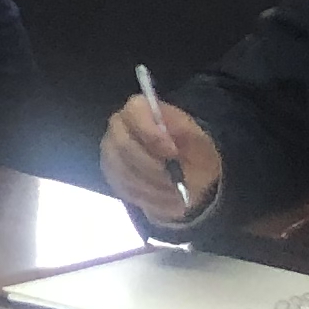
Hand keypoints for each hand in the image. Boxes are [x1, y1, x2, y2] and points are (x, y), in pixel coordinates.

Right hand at [99, 95, 219, 224]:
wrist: (188, 174)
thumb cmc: (192, 150)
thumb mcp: (198, 139)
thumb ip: (184, 131)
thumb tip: (169, 136)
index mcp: (139, 109)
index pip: (134, 113)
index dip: (151, 134)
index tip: (173, 153)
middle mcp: (118, 127)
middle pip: (123, 145)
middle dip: (152, 167)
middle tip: (175, 180)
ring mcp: (111, 152)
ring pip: (124, 171)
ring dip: (154, 187)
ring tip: (176, 193)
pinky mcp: (112, 175)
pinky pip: (125, 189)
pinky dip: (149, 198)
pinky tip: (166, 199)